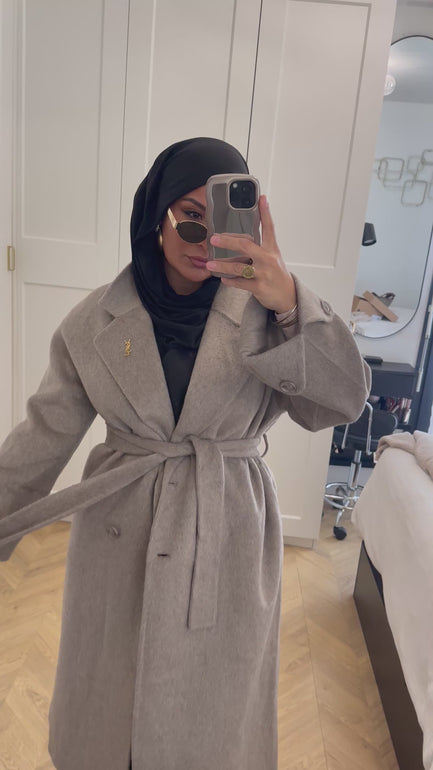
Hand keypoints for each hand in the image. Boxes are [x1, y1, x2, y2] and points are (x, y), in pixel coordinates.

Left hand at [206, 195, 296, 313]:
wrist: (287, 295)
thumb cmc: (276, 274)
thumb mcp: (271, 258)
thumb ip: (256, 249)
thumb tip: (233, 241)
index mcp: (272, 249)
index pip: (269, 227)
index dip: (265, 212)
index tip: (261, 199)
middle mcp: (268, 259)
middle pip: (246, 245)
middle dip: (228, 241)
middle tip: (214, 239)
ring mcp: (264, 273)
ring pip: (239, 267)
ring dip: (222, 266)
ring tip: (210, 264)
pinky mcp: (259, 287)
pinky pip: (240, 282)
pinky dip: (230, 280)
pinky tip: (223, 279)